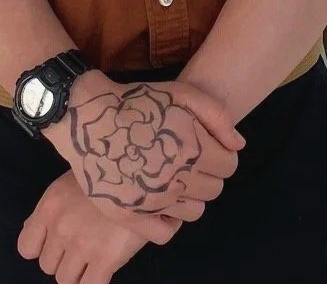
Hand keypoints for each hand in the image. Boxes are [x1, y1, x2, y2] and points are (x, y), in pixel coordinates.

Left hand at [18, 171, 149, 282]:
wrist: (146, 170)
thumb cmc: (108, 171)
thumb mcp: (71, 183)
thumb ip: (50, 209)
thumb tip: (31, 230)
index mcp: (49, 207)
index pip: (26, 248)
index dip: (42, 248)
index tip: (58, 242)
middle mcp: (61, 228)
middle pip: (48, 266)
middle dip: (64, 258)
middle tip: (84, 243)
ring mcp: (82, 245)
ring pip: (66, 279)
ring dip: (80, 271)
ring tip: (97, 254)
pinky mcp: (106, 258)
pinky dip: (96, 279)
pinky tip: (106, 265)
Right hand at [48, 73, 243, 222]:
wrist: (88, 118)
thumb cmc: (139, 102)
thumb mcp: (185, 92)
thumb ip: (218, 117)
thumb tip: (238, 146)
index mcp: (192, 150)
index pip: (229, 166)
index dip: (222, 155)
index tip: (208, 149)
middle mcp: (175, 180)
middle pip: (214, 190)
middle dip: (208, 175)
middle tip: (190, 162)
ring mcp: (152, 201)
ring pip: (194, 213)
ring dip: (190, 197)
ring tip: (174, 179)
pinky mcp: (129, 215)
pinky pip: (165, 234)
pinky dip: (169, 221)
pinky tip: (161, 203)